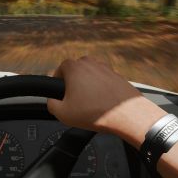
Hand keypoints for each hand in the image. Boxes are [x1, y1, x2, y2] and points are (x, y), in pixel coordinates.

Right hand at [47, 57, 166, 147]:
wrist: (127, 114)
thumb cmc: (94, 112)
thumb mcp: (63, 114)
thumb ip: (51, 104)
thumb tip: (52, 101)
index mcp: (74, 67)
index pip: (60, 69)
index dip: (57, 82)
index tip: (60, 93)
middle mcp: (90, 63)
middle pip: (76, 70)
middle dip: (73, 83)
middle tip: (74, 99)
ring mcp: (106, 68)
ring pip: (91, 75)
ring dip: (88, 85)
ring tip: (89, 103)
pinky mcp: (118, 75)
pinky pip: (104, 81)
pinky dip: (101, 89)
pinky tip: (102, 103)